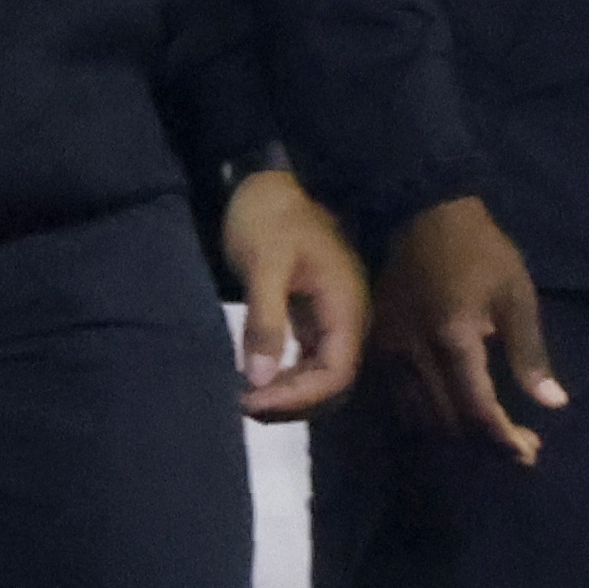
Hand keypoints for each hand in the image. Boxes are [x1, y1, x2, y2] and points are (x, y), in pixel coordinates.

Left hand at [220, 169, 367, 419]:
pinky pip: (309, 363)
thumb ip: (264, 322)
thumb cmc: (269, 218)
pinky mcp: (314, 320)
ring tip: (243, 397)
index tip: (252, 400)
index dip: (298, 396)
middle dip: (291, 402)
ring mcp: (333, 321)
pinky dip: (284, 378)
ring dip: (288, 395)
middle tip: (240, 403)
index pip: (336, 374)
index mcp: (346, 307)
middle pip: (333, 384)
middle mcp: (348, 320)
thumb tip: (257, 380)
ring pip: (322, 379)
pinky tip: (254, 379)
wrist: (271, 184)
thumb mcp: (263, 265)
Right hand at [378, 195, 565, 464]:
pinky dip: (428, 415)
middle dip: (485, 442)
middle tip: (521, 445)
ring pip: (419, 418)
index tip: (529, 453)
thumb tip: (553, 403)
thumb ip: (531, 353)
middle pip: (447, 422)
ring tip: (493, 435)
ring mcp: (388, 352)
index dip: (503, 440)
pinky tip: (454, 412)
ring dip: (456, 434)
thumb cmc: (479, 250)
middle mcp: (413, 354)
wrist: (418, 211)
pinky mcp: (375, 347)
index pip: (477, 410)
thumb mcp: (516, 295)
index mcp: (453, 339)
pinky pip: (399, 399)